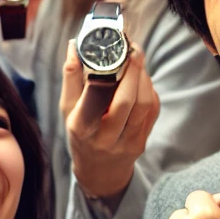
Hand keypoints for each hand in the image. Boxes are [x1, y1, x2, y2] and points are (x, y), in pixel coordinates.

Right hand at [61, 42, 160, 199]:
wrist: (100, 172)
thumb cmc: (81, 134)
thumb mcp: (67, 109)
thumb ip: (71, 77)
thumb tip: (75, 46)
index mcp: (82, 127)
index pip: (97, 95)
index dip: (109, 70)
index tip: (115, 50)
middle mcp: (106, 137)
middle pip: (127, 100)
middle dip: (133, 70)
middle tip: (133, 49)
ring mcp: (127, 142)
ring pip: (144, 104)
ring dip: (144, 77)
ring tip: (138, 60)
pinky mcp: (143, 141)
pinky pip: (152, 110)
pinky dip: (149, 90)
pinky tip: (142, 80)